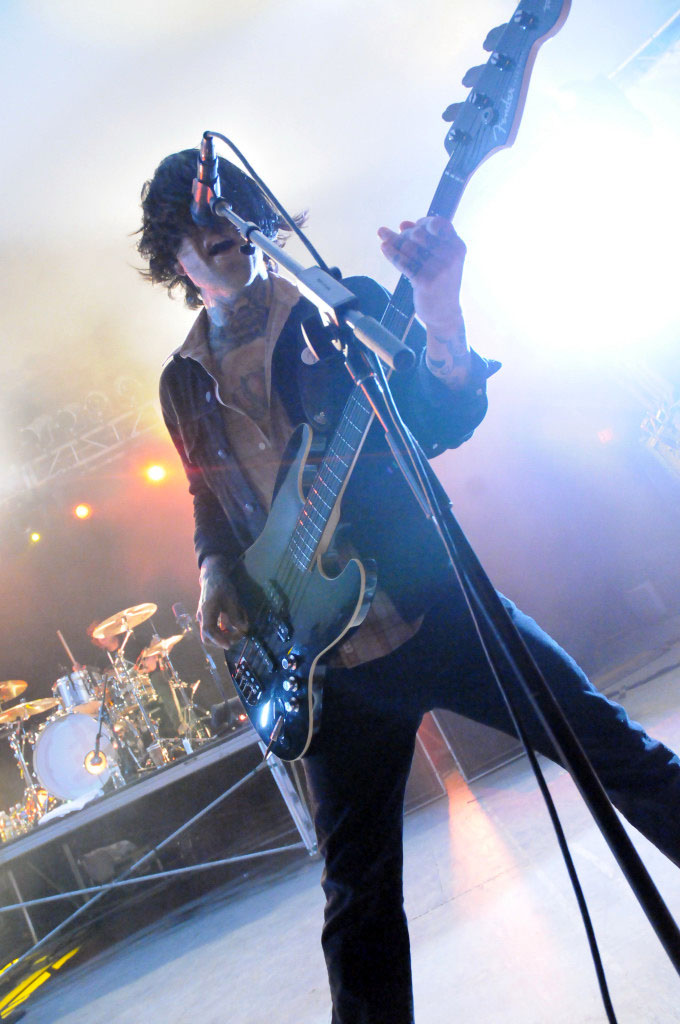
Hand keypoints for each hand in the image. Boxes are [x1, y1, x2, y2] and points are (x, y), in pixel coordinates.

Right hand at [197, 555, 247, 648]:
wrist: (212, 577)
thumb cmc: (222, 587)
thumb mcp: (232, 600)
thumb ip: (236, 616)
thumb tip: (244, 630)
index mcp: (207, 611)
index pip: (209, 630)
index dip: (218, 640)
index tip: (229, 645)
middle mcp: (202, 617)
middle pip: (207, 637)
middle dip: (222, 641)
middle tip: (237, 636)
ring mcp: (203, 618)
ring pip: (209, 635)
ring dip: (222, 637)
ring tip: (237, 632)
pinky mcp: (206, 617)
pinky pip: (211, 630)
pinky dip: (221, 633)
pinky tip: (232, 628)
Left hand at [378, 216, 469, 387]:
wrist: (444, 313)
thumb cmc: (441, 283)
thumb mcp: (440, 259)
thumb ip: (425, 240)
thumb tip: (403, 224)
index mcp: (457, 246)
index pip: (438, 224)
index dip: (422, 223)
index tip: (411, 228)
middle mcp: (450, 256)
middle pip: (419, 234)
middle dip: (405, 234)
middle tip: (397, 239)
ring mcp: (439, 269)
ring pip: (409, 248)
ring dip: (393, 241)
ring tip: (384, 237)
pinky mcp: (425, 281)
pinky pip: (403, 262)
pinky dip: (391, 253)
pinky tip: (383, 247)